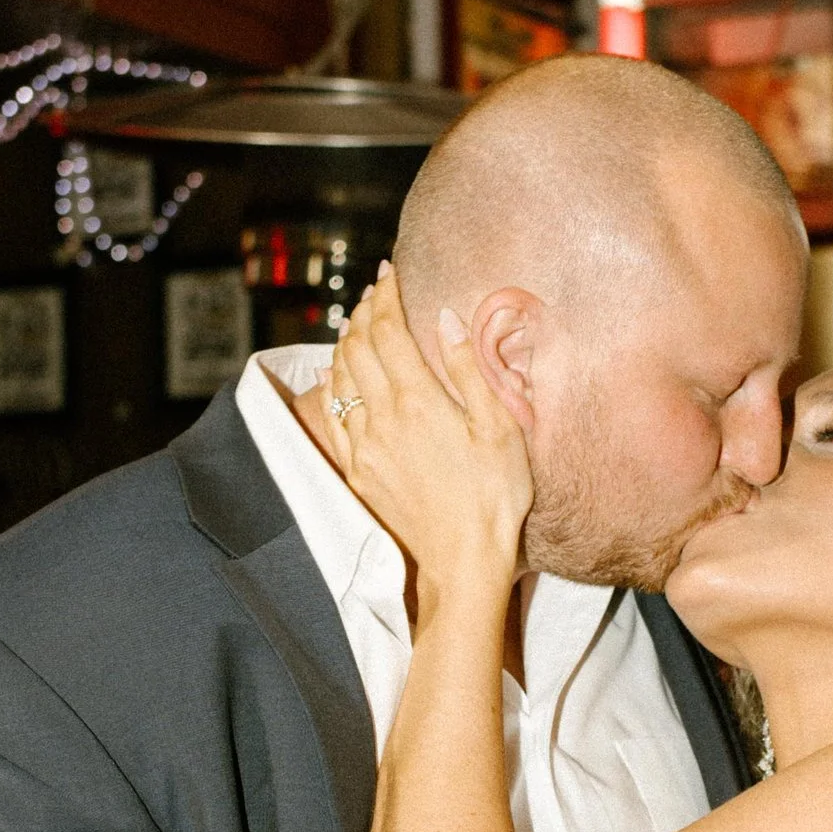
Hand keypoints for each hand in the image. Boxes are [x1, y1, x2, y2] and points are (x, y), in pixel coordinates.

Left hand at [330, 266, 531, 592]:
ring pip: (340, 377)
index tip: (388, 273)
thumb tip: (446, 319)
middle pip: (359, 347)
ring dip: (346, 342)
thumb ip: (467, 369)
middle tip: (375, 290)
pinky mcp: (358, 469)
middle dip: (364, 311)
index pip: (388, 331)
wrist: (463, 558)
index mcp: (418, 400)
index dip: (385, 296)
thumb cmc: (495, 494)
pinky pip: (334, 414)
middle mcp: (382, 417)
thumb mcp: (499, 427)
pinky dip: (334, 382)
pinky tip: (339, 373)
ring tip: (357, 321)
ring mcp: (364, 445)